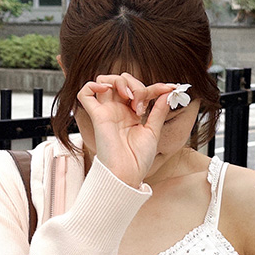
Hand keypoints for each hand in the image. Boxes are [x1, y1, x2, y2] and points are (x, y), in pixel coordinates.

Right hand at [75, 73, 177, 187]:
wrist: (127, 174)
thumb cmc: (138, 159)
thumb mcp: (153, 131)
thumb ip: (159, 111)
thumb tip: (167, 93)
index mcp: (130, 114)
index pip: (140, 89)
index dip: (156, 86)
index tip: (170, 88)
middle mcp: (117, 110)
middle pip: (122, 80)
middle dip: (136, 85)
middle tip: (142, 105)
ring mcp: (106, 112)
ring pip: (104, 81)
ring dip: (119, 82)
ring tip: (130, 98)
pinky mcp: (97, 117)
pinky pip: (84, 94)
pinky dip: (93, 86)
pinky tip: (107, 90)